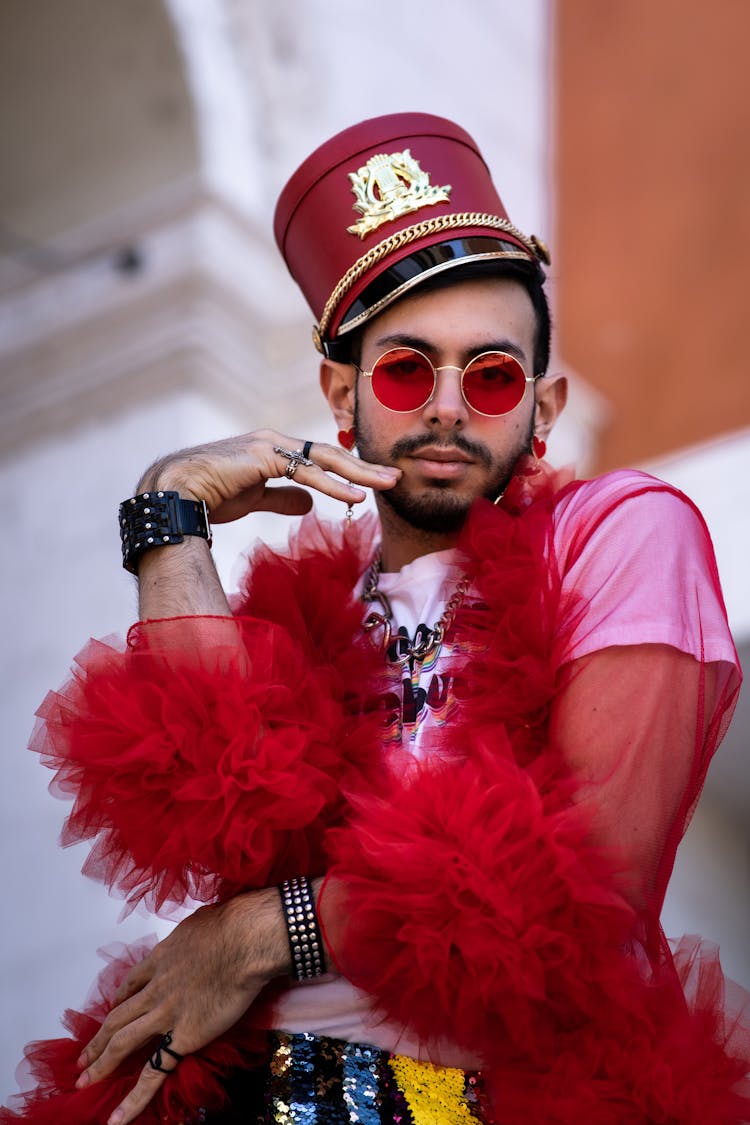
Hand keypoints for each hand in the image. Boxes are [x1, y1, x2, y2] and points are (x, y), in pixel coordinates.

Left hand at [75, 888, 289, 1124]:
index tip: (111, 1010)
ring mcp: (165, 1014)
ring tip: (84, 1081)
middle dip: (97, 1039)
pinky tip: (117, 1118)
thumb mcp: (201, 920)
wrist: (244, 940)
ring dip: (100, 1063)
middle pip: (117, 1016)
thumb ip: (194, 933)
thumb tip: (203, 930)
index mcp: (161, 958)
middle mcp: (156, 987)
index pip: (132, 983)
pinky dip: (134, 1098)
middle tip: (81, 1058)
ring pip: (122, 1042)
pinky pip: (154, 1072)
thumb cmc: (231, 923)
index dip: (119, 1000)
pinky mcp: (182, 1037)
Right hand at [138, 429, 400, 524]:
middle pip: (331, 454)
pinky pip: (307, 473)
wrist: (174, 492)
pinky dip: (335, 486)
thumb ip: (282, 498)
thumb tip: (310, 505)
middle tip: (396, 476)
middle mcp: (275, 441)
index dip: (349, 469)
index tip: (375, 480)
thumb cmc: (207, 495)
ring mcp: (270, 446)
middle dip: (365, 465)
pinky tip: (357, 496)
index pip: (320, 458)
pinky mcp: (264, 457)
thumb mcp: (254, 498)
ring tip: (388, 483)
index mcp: (273, 450)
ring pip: (326, 459)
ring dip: (360, 472)